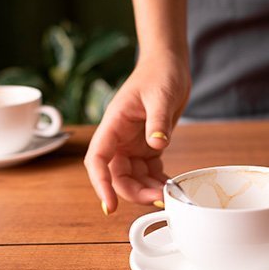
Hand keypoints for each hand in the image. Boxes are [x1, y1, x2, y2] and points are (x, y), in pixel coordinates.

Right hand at [84, 54, 190, 213]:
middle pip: (116, 175)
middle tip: (158, 199)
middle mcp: (119, 139)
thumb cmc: (159, 73)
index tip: (110, 204)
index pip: (98, 159)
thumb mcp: (161, 95)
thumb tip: (157, 145)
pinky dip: (158, 182)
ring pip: (133, 178)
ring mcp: (132, 145)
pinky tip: (171, 187)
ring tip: (169, 195)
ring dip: (147, 190)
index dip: (101, 183)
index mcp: (113, 125)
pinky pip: (149, 173)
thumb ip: (158, 121)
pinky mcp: (148, 147)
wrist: (168, 65)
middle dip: (134, 192)